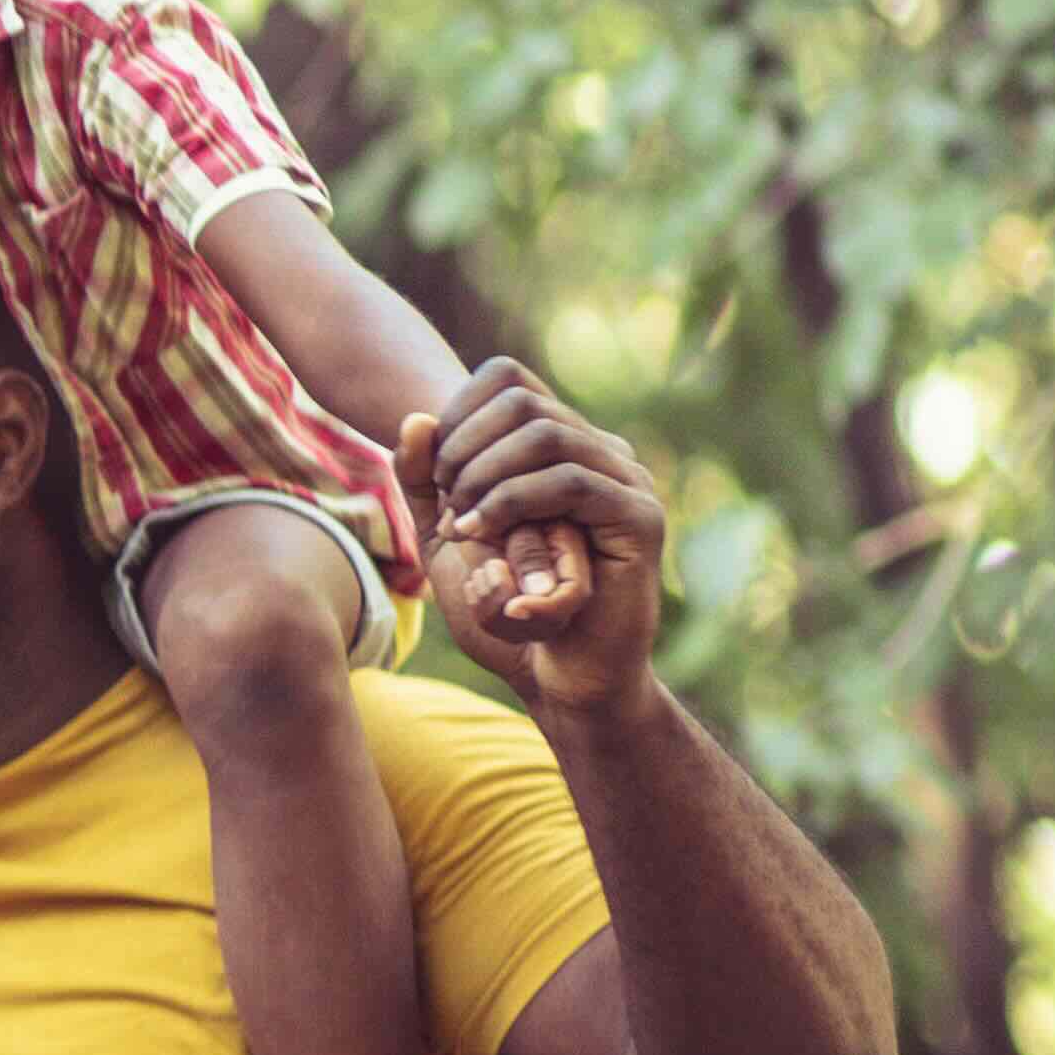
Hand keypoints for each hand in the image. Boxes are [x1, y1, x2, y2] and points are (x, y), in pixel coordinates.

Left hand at [402, 361, 656, 715]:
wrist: (558, 675)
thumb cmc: (506, 607)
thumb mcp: (446, 538)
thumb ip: (424, 481)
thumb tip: (416, 417)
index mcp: (560, 446)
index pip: (507, 379)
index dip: (456, 414)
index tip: (434, 476)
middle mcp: (599, 450)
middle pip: (521, 401)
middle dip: (464, 450)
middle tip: (447, 505)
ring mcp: (625, 480)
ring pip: (546, 434)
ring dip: (485, 476)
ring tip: (462, 526)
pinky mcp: (639, 517)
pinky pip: (571, 482)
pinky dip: (513, 503)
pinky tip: (481, 534)